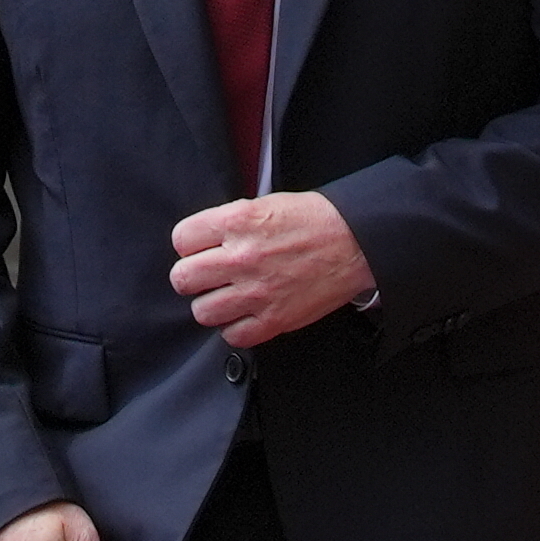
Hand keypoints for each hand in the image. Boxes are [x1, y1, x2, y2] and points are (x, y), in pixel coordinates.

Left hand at [168, 190, 375, 346]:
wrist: (358, 243)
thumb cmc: (316, 221)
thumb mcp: (266, 204)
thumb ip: (230, 222)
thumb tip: (204, 241)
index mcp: (238, 222)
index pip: (181, 239)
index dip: (191, 245)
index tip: (202, 249)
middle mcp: (242, 257)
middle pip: (183, 278)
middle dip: (194, 276)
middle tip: (210, 276)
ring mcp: (258, 291)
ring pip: (203, 311)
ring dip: (213, 305)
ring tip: (230, 297)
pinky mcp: (275, 318)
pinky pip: (234, 336)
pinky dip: (237, 328)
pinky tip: (248, 315)